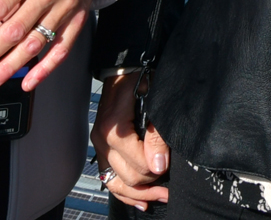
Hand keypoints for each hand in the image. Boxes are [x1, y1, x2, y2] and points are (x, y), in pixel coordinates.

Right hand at [93, 73, 168, 210]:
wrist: (124, 68)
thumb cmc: (141, 79)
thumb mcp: (154, 101)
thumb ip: (157, 135)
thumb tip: (158, 166)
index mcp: (113, 128)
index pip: (137, 164)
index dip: (157, 168)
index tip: (170, 165)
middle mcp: (101, 140)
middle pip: (128, 177)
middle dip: (151, 184)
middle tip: (171, 183)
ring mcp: (99, 146)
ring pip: (116, 184)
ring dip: (139, 194)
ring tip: (161, 196)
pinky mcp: (102, 149)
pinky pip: (110, 179)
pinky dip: (125, 193)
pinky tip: (141, 202)